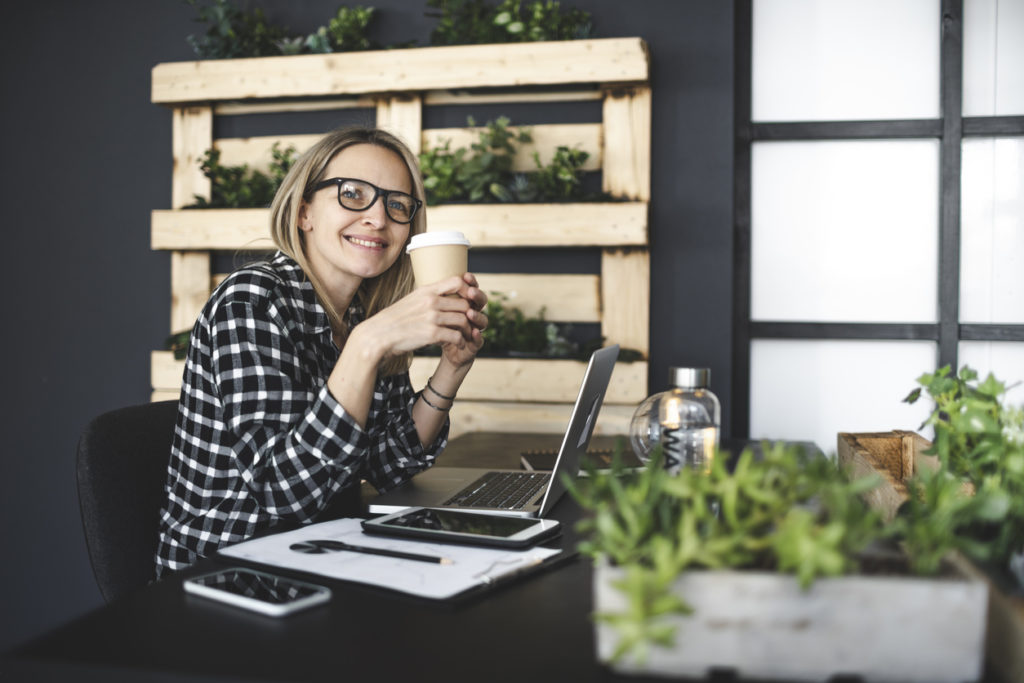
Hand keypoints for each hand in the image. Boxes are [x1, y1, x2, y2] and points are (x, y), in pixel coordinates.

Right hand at [352, 274, 486, 364]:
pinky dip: (460, 341)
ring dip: (467, 330)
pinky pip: (456, 336)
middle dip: (470, 314)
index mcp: (427, 291)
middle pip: (464, 304)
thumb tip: (442, 295)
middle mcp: (431, 301)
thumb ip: (428, 297)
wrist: (378, 336)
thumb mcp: (411, 300)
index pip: (457, 281)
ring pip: (463, 320)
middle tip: (470, 322)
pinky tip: (459, 344)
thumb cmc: (394, 320)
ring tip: (466, 335)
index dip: (467, 291)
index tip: (468, 300)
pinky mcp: (432, 334)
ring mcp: (432, 317)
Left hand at [440, 273, 487, 368]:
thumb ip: (435, 297)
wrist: (438, 349)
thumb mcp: (432, 310)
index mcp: (463, 303)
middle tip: (471, 292)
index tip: (466, 276)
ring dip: (477, 316)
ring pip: (483, 320)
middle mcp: (472, 314)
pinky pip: (479, 340)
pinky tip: (474, 332)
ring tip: (470, 313)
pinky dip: (477, 336)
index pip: (471, 289)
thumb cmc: (434, 327)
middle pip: (481, 302)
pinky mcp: (473, 345)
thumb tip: (427, 277)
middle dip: (477, 296)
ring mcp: (474, 329)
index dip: (471, 282)